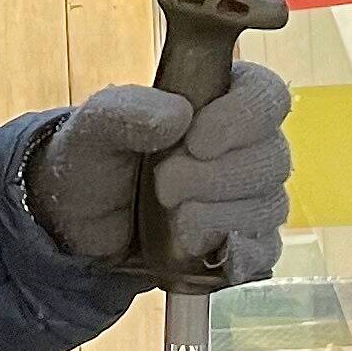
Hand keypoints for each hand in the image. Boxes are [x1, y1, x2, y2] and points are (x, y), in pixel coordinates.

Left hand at [28, 63, 294, 292]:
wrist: (78, 224)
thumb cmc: (95, 162)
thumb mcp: (94, 128)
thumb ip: (127, 111)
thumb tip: (178, 115)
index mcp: (219, 101)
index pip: (268, 96)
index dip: (244, 117)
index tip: (197, 140)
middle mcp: (244, 148)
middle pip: (273, 156)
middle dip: (216, 176)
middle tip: (164, 184)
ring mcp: (247, 199)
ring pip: (270, 205)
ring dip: (218, 215)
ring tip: (172, 218)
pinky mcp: (242, 245)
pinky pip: (265, 251)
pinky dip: (238, 254)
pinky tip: (200, 247)